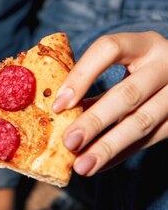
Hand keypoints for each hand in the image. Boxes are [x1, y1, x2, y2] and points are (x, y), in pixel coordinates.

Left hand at [52, 32, 167, 175]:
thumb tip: (53, 113)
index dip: (82, 75)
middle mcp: (167, 64)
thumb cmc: (142, 71)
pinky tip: (99, 165)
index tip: (58, 104)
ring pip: (142, 122)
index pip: (109, 49)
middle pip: (127, 94)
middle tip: (69, 142)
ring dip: (107, 147)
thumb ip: (93, 83)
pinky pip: (150, 140)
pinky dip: (121, 155)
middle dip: (94, 121)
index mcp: (144, 44)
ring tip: (82, 165)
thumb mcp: (125, 66)